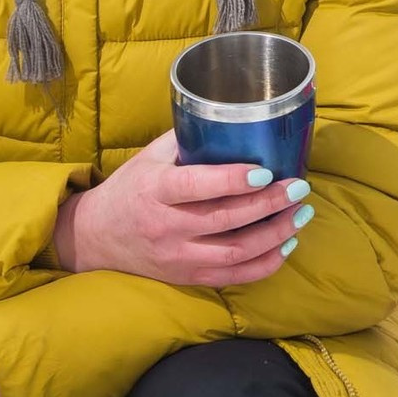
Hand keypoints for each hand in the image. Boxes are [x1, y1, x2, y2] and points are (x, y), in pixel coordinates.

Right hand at [51, 131, 310, 287]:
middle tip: (299, 187)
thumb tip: (235, 118)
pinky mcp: (187, 278)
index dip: (232, 180)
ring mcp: (177, 257)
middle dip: (268, 204)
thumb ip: (188, 139)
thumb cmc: (130, 187)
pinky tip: (286, 245)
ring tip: (301, 213)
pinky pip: (233, 277)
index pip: (196, 186)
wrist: (96, 237)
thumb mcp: (150, 156)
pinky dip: (265, 264)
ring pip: (235, 252)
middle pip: (225, 220)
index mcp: (155, 190)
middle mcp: (166, 227)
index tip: (265, 171)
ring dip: (275, 234)